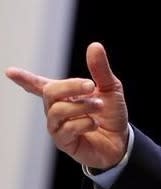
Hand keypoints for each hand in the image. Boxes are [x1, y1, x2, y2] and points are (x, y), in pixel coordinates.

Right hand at [5, 42, 128, 168]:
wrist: (121, 139)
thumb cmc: (111, 113)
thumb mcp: (110, 87)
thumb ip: (100, 69)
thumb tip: (94, 46)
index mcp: (65, 95)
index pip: (40, 85)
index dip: (25, 79)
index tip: (10, 71)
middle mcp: (57, 110)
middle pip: (50, 92)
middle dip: (71, 86)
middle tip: (92, 86)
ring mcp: (58, 126)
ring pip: (57, 111)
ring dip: (82, 106)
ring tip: (99, 107)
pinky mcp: (63, 142)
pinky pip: (67, 129)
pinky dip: (85, 122)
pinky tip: (94, 123)